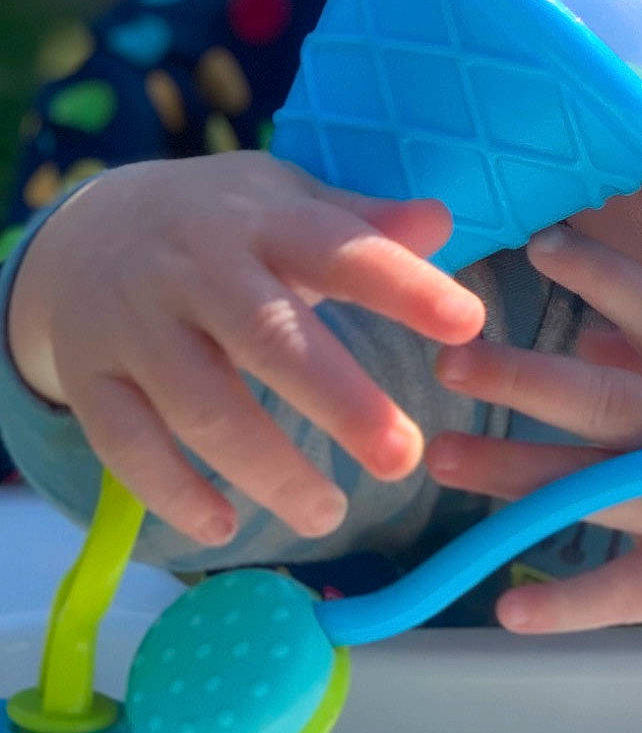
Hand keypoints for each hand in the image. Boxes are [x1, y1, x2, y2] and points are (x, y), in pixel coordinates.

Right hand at [6, 153, 484, 545]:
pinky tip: (225, 529)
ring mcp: (136, 325)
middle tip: (403, 458)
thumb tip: (443, 220)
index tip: (469, 322)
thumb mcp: (290, 204)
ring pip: (199, 405)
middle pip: (268, 337)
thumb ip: (365, 224)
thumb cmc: (223, 228)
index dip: (404, 284)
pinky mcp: (90, 378)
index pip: (340, 249)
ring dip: (267, 467)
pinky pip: (127, 444)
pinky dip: (172, 492)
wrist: (81, 231)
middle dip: (339, 400)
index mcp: (262, 221)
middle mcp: (195, 270)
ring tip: (330, 514)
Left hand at [425, 222, 641, 630]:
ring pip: (593, 488)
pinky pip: (623, 592)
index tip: (538, 244)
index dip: (600, 274)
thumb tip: (587, 330)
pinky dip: (566, 604)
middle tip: (451, 363)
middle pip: (602, 401)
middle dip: (523, 381)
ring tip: (442, 457)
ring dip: (512, 474)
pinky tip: (507, 606)